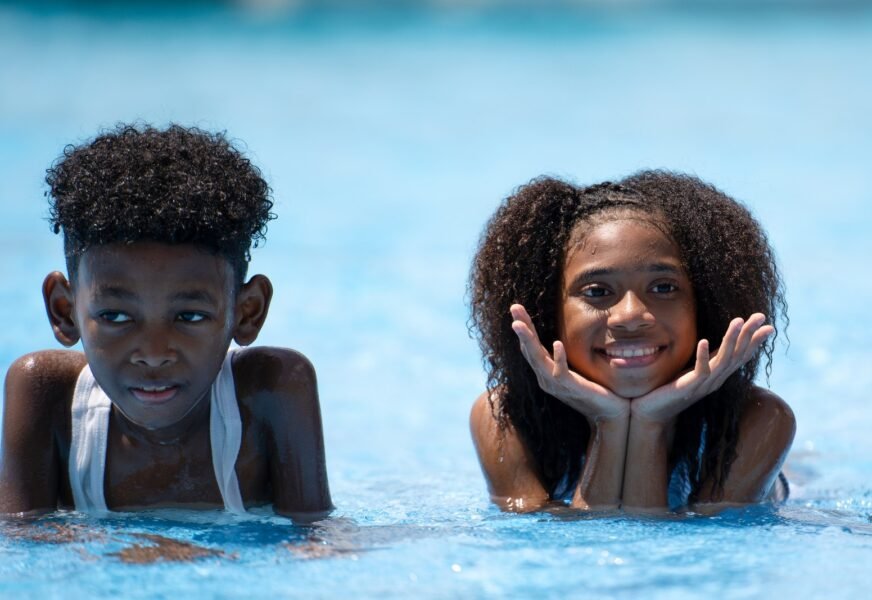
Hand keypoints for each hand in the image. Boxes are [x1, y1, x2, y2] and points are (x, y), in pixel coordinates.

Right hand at [510, 304, 628, 421]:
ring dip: (528, 340)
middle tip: (514, 307)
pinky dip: (558, 357)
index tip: (517, 309)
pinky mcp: (570, 388)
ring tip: (519, 324)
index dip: (524, 327)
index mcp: (546, 372)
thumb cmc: (594, 391)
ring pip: (538, 359)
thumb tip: (558, 340)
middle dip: (522, 327)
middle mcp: (546, 378)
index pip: (531, 346)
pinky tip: (557, 343)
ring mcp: (556, 384)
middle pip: (529, 349)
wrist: (610, 414)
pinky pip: (560, 372)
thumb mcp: (574, 371)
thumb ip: (563, 359)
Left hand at [630, 313, 773, 422]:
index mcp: (718, 375)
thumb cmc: (672, 389)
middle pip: (737, 355)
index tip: (768, 325)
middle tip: (760, 317)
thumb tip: (713, 342)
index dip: (754, 341)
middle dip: (749, 335)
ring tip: (737, 321)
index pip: (741, 356)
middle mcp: (716, 380)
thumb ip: (707, 359)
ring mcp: (703, 385)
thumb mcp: (694, 370)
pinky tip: (704, 341)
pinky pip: (700, 371)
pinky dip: (703, 356)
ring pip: (723, 361)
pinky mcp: (688, 388)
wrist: (653, 412)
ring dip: (731, 340)